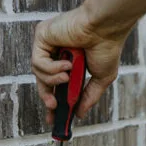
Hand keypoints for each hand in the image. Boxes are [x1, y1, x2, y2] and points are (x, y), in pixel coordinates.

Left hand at [30, 5, 129, 123]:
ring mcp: (48, 43)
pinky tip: (66, 64)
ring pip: (39, 72)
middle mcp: (56, 51)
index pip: (54, 82)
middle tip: (53, 107)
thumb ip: (89, 96)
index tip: (53, 117)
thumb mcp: (101, 78)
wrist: (105, 28)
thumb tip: (79, 114)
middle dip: (46, 95)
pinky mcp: (41, 35)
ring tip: (67, 76)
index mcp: (69, 60)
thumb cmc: (108, 47)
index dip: (52, 99)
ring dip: (53, 79)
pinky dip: (51, 67)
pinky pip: (38, 61)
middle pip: (42, 79)